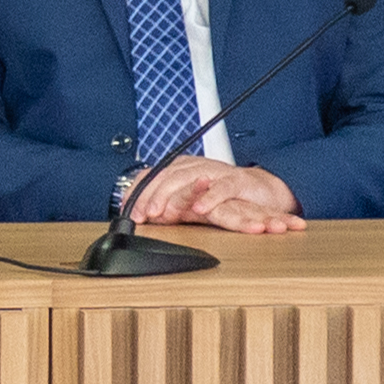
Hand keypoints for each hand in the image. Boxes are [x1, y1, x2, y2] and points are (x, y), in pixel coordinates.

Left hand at [128, 158, 303, 234]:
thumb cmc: (220, 195)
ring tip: (159, 213)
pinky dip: (208, 198)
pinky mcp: (236, 181)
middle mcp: (195, 166)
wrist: (258, 191)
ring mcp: (215, 172)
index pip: (153, 176)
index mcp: (181, 169)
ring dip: (171, 197)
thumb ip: (165, 204)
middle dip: (150, 197)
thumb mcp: (188, 199)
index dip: (137, 192)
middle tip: (140, 215)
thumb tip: (139, 216)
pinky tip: (198, 208)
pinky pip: (221, 188)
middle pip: (166, 177)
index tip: (126, 211)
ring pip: (188, 179)